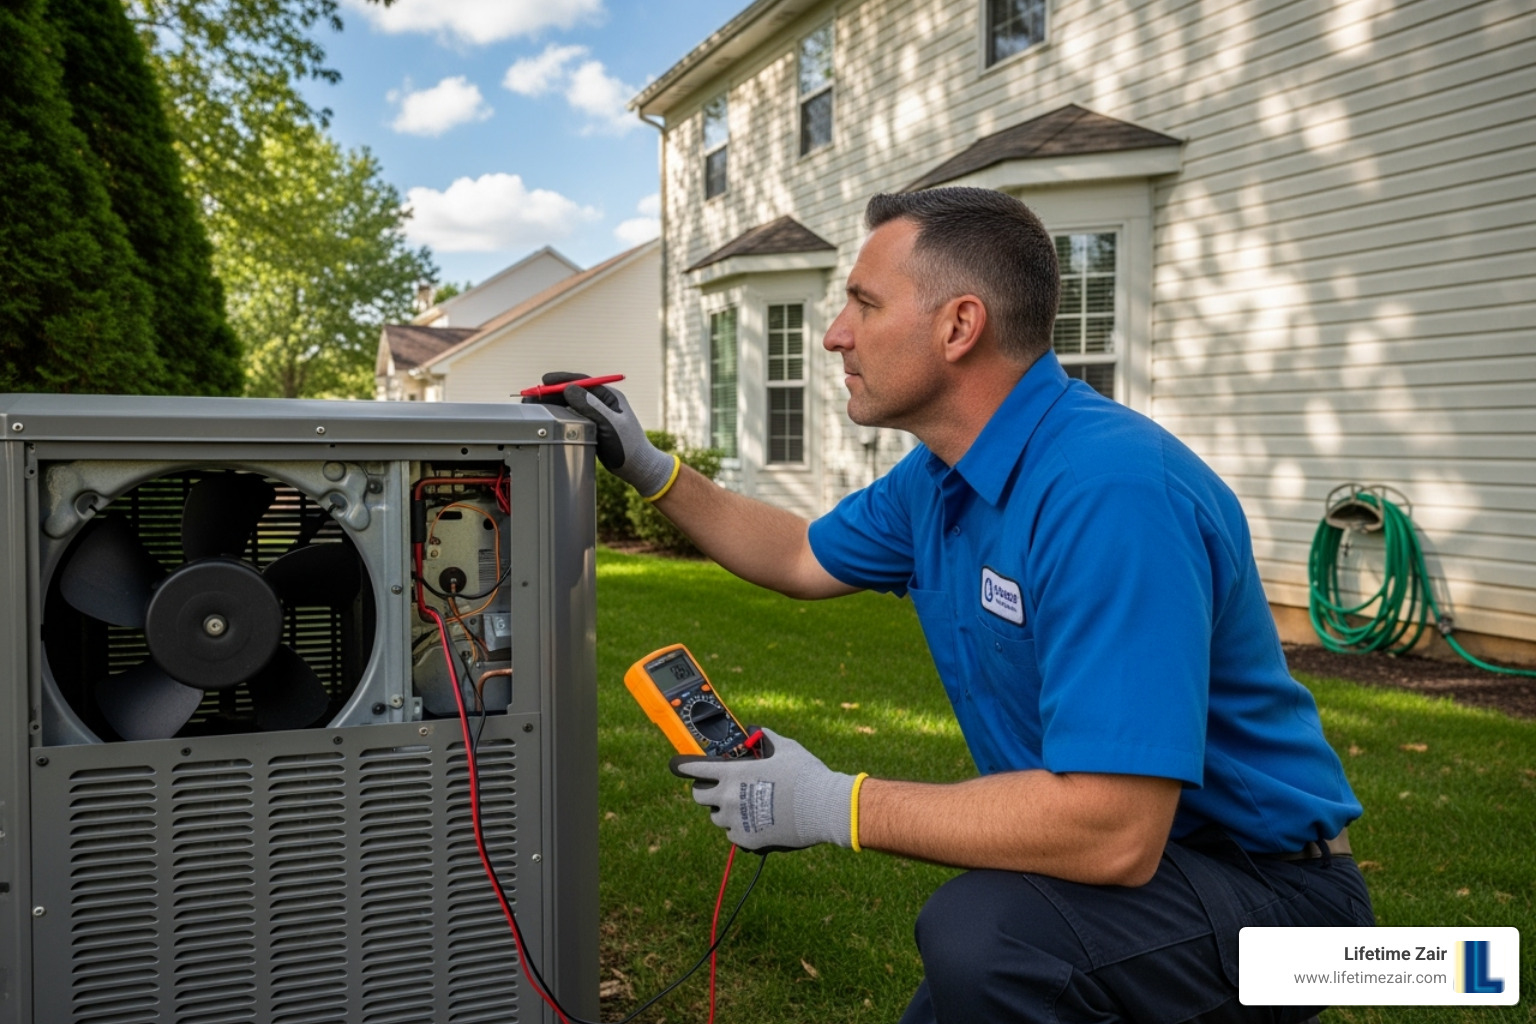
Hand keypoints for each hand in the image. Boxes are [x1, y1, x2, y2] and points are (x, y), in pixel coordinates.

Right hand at [525, 371, 676, 498]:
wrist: (638, 468)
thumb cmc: (628, 447)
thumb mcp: (610, 424)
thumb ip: (591, 406)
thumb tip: (570, 389)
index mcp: (610, 397)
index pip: (582, 382)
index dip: (562, 379)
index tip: (544, 380)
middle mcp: (603, 403)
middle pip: (573, 392)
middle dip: (552, 392)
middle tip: (532, 395)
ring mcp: (598, 415)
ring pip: (571, 405)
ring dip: (553, 404)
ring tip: (534, 406)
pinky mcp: (594, 428)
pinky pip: (573, 417)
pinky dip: (559, 416)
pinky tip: (547, 419)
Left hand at [669, 728, 858, 850]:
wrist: (823, 808)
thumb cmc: (805, 774)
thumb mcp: (785, 748)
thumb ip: (766, 737)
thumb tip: (756, 729)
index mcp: (734, 773)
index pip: (696, 769)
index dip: (683, 766)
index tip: (677, 765)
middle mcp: (728, 797)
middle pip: (699, 796)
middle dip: (706, 790)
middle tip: (720, 788)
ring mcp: (735, 821)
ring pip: (716, 818)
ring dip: (724, 811)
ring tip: (743, 806)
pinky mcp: (746, 840)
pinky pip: (733, 834)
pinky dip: (740, 828)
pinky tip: (756, 821)